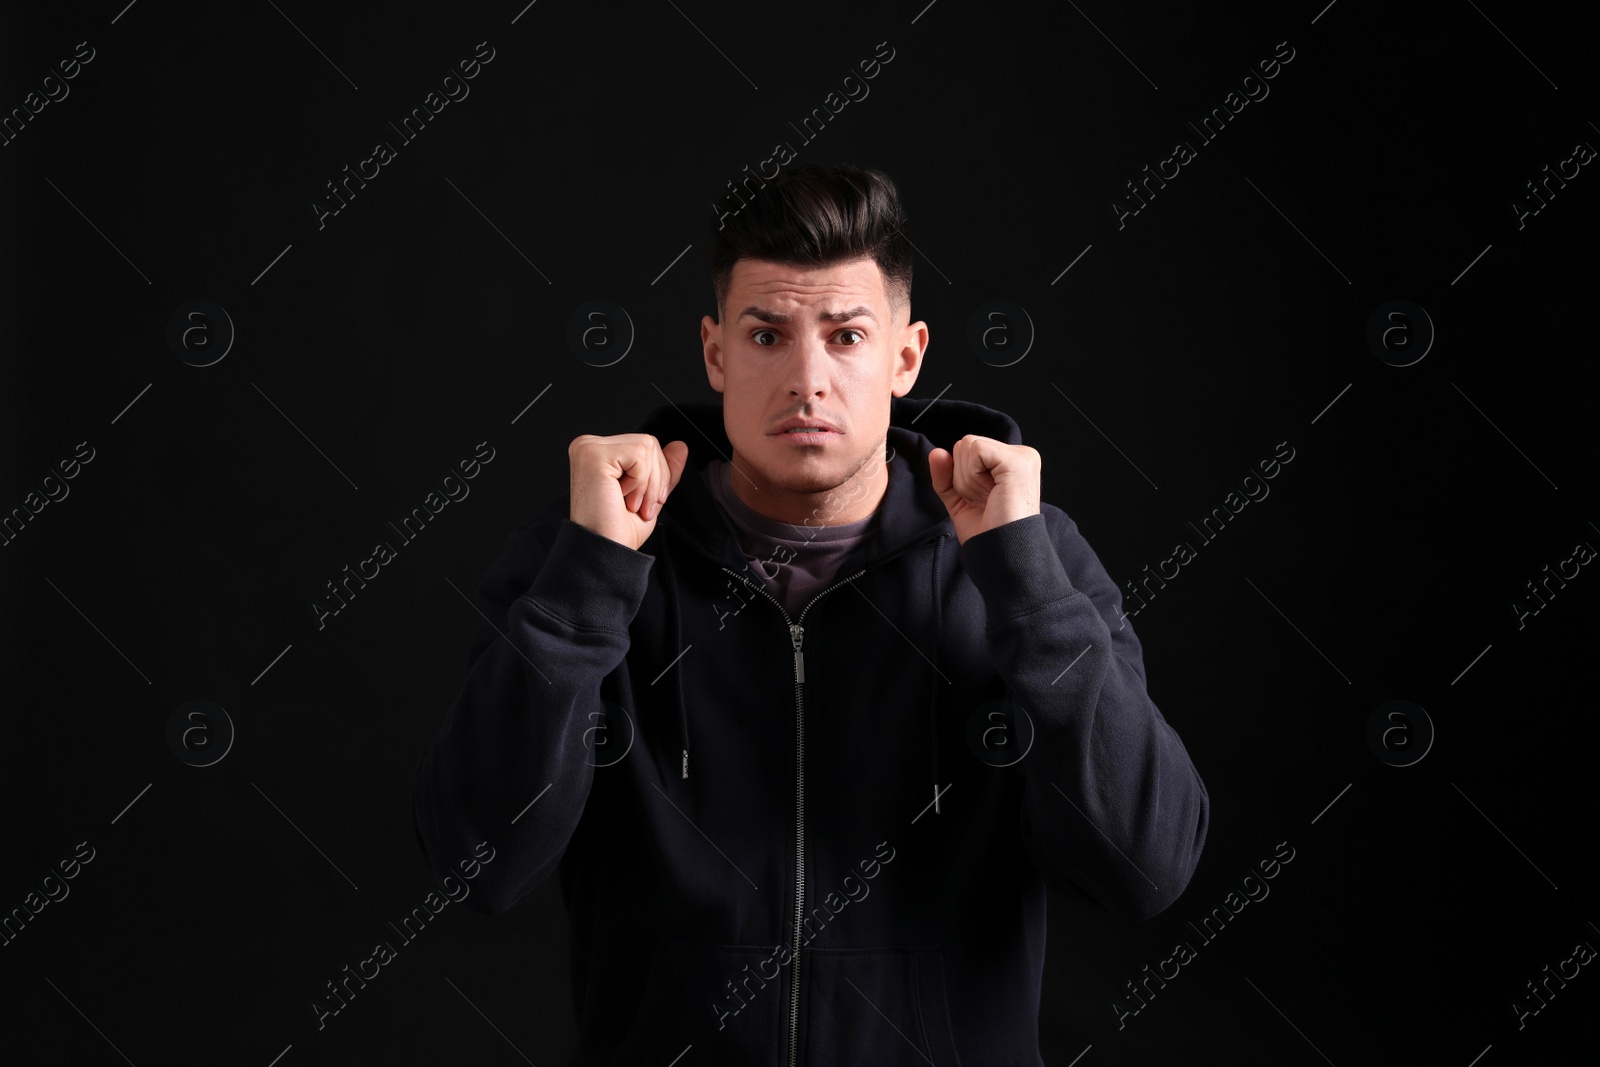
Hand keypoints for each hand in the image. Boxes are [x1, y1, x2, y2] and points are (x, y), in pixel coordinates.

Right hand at [569, 433, 688, 550]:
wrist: (605, 552)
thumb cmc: (618, 531)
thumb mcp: (649, 496)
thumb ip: (663, 468)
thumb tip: (680, 446)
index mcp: (600, 453)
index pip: (645, 445)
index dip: (656, 476)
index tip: (643, 504)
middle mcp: (589, 446)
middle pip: (648, 443)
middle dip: (654, 480)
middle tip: (638, 507)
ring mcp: (588, 448)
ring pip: (646, 447)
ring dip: (647, 484)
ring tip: (630, 504)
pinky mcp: (592, 454)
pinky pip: (639, 454)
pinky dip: (640, 482)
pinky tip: (621, 498)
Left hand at [928, 435, 1040, 544]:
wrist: (1002, 555)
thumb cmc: (987, 532)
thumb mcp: (959, 500)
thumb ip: (946, 475)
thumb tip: (936, 453)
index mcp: (1010, 462)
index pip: (966, 449)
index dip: (962, 477)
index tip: (981, 500)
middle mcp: (1019, 455)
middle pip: (964, 445)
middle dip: (963, 478)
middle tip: (984, 501)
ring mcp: (1021, 457)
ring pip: (966, 446)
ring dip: (967, 481)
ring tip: (988, 500)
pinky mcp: (1017, 461)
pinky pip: (975, 450)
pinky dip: (972, 476)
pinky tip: (990, 493)